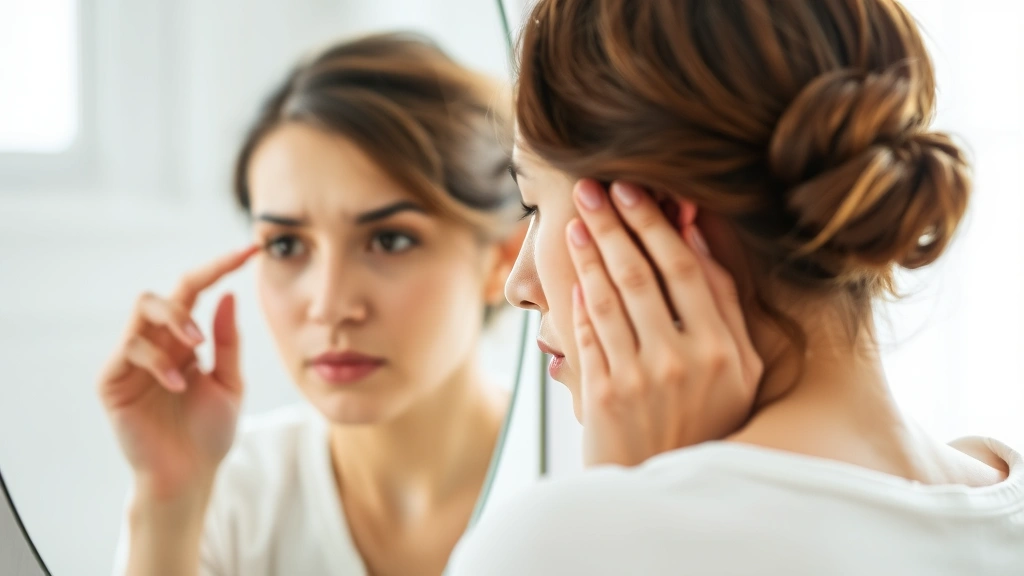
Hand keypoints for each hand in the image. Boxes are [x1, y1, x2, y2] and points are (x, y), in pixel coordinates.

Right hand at [98, 246, 258, 497]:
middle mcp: (157, 343)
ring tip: (195, 354)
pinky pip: (130, 350)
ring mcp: (132, 360)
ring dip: (173, 325)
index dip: (221, 266)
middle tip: (205, 332)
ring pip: (142, 311)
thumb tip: (229, 294)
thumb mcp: (231, 382)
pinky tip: (177, 386)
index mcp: (184, 340)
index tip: (252, 249)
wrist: (190, 476)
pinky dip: (158, 362)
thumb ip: (228, 341)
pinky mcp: (113, 381)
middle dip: (186, 301)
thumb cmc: (210, 434)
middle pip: (161, 294)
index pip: (196, 290)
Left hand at [566, 180, 761, 466]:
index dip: (656, 224)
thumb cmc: (706, 418)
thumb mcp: (739, 369)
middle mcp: (685, 361)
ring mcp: (641, 379)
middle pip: (642, 274)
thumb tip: (697, 236)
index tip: (633, 189)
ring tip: (576, 221)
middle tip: (591, 188)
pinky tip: (571, 273)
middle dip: (613, 224)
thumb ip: (724, 306)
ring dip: (588, 253)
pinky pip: (587, 334)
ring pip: (608, 298)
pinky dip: (577, 300)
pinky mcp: (604, 395)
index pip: (687, 269)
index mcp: (724, 350)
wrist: (664, 483)